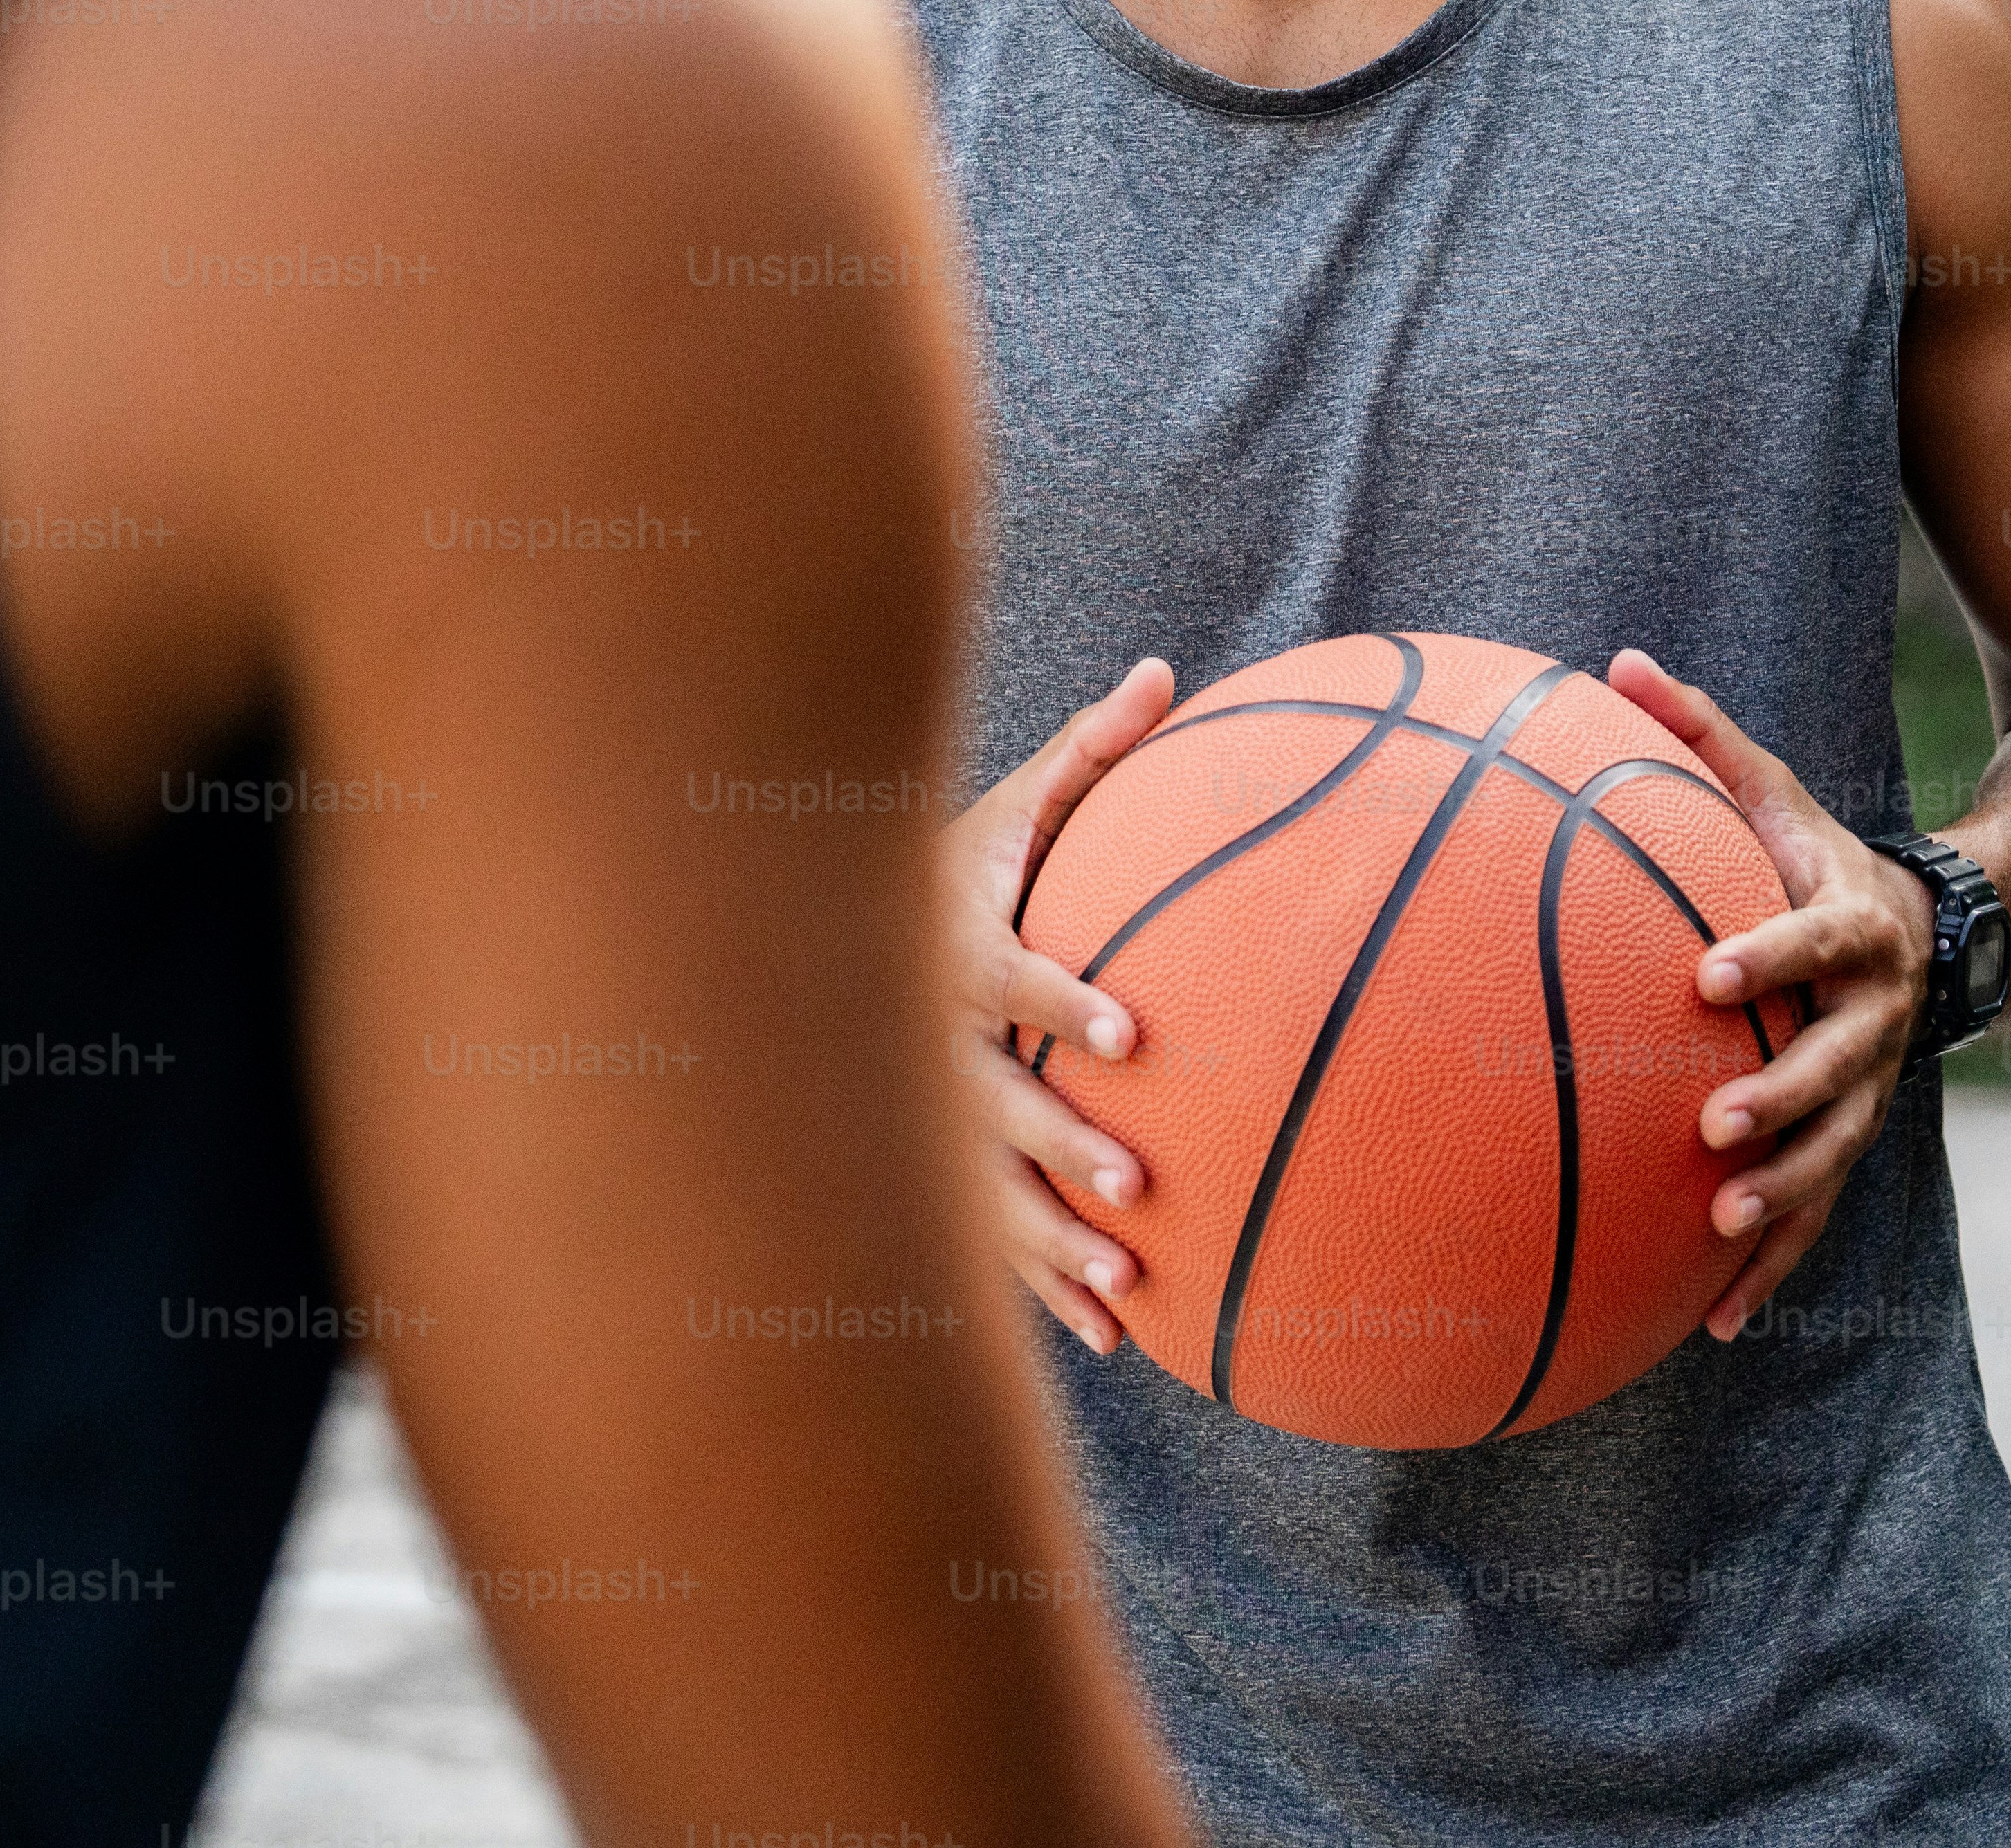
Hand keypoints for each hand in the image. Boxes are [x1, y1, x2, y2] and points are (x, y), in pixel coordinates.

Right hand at [943, 656, 1177, 1356]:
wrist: (843, 934)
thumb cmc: (958, 854)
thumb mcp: (1014, 799)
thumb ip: (1090, 749)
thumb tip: (1167, 673)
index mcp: (960, 948)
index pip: (1015, 978)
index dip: (1067, 1002)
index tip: (1130, 1033)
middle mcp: (936, 1043)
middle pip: (998, 1105)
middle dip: (1063, 1145)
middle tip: (1139, 1179)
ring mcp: (932, 1116)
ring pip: (989, 1193)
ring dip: (1057, 1244)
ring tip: (1132, 1282)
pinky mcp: (943, 1168)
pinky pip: (993, 1239)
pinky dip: (1047, 1292)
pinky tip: (1114, 1337)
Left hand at [1602, 647, 1932, 1340]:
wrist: (1924, 934)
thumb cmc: (1809, 853)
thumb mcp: (1771, 789)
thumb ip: (1699, 732)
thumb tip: (1616, 658)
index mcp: (1853, 926)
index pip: (1816, 940)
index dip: (1771, 954)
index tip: (1709, 974)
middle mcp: (1872, 1016)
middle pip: (1837, 1065)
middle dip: (1782, 1101)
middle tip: (1713, 1127)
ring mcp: (1868, 1086)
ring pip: (1836, 1151)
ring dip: (1784, 1195)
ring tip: (1721, 1227)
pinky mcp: (1849, 1139)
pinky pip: (1814, 1211)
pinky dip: (1771, 1269)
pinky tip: (1713, 1323)